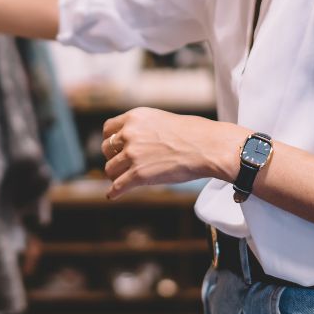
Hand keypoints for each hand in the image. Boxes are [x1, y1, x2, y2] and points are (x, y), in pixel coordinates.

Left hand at [101, 108, 243, 198]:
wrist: (207, 147)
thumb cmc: (194, 134)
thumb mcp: (162, 120)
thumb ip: (144, 129)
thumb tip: (136, 142)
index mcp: (135, 117)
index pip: (108, 129)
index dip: (111, 140)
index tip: (114, 148)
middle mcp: (130, 133)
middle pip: (106, 149)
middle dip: (113, 158)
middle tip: (121, 165)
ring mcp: (133, 154)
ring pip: (110, 169)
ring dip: (116, 175)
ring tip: (122, 180)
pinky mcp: (138, 174)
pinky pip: (118, 186)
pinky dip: (114, 192)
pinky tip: (113, 195)